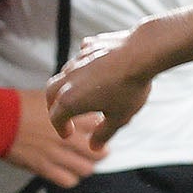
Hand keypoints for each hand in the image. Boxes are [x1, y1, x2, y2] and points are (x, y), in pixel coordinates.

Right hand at [11, 83, 108, 184]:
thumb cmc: (19, 105)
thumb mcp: (50, 96)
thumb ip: (69, 102)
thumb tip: (83, 101)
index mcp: (70, 116)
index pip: (100, 126)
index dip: (101, 128)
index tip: (100, 129)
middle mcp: (67, 136)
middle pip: (99, 151)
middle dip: (100, 151)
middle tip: (97, 149)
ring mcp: (56, 153)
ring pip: (86, 168)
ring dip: (86, 166)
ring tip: (83, 162)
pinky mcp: (43, 167)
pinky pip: (68, 180)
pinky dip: (71, 177)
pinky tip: (67, 171)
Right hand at [48, 31, 155, 150]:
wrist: (141, 53)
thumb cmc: (129, 88)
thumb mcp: (118, 118)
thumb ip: (104, 134)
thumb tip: (95, 146)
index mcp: (70, 100)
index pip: (56, 117)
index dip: (61, 128)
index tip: (68, 133)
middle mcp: (68, 78)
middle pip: (51, 93)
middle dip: (54, 105)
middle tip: (63, 114)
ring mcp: (78, 59)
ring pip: (64, 74)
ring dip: (67, 85)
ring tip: (80, 93)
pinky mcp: (90, 45)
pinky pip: (80, 56)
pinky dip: (82, 65)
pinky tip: (93, 68)